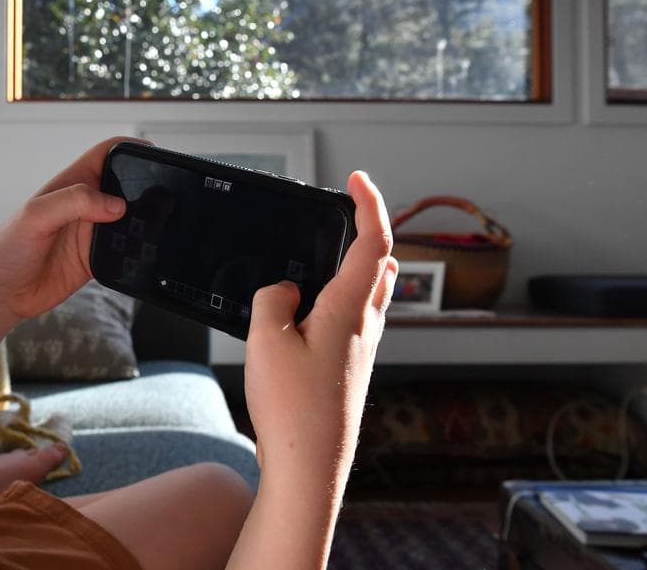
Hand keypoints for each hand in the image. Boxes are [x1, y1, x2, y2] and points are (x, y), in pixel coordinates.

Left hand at [0, 136, 142, 323]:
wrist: (0, 293)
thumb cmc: (6, 248)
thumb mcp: (35, 215)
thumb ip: (73, 202)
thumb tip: (115, 204)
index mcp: (71, 184)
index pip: (105, 155)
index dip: (129, 149)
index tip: (152, 153)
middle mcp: (85, 206)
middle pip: (125, 186)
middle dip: (144, 186)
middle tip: (162, 194)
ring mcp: (92, 233)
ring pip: (130, 220)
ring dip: (144, 221)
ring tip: (156, 224)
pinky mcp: (96, 259)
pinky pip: (126, 251)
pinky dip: (137, 251)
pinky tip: (143, 252)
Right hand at [243, 171, 397, 494]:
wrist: (310, 468)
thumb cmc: (292, 409)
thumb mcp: (266, 341)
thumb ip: (272, 299)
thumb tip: (286, 291)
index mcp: (349, 310)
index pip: (372, 242)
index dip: (368, 204)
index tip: (357, 179)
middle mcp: (365, 327)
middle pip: (381, 265)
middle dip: (367, 233)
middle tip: (343, 214)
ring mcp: (362, 352)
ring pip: (371, 294)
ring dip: (357, 268)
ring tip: (327, 257)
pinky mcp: (351, 371)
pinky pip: (355, 321)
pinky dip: (342, 300)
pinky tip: (313, 312)